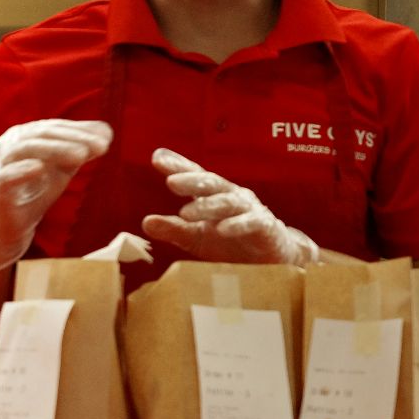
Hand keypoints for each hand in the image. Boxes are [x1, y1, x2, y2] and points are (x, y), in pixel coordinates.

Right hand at [0, 119, 112, 270]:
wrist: (10, 224)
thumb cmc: (36, 191)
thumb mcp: (62, 168)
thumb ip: (80, 150)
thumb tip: (107, 132)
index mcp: (24, 135)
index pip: (54, 127)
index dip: (80, 131)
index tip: (107, 139)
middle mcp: (8, 144)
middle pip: (42, 134)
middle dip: (73, 138)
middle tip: (101, 146)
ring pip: (25, 149)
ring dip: (55, 150)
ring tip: (81, 156)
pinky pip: (7, 176)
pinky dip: (23, 170)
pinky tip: (40, 168)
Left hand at [141, 149, 318, 264]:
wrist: (272, 260)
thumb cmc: (231, 244)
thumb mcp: (197, 238)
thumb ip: (173, 229)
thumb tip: (145, 222)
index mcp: (214, 195)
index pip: (195, 176)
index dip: (178, 166)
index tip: (157, 157)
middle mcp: (232, 197)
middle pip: (211, 184)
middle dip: (192, 181)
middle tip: (171, 182)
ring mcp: (251, 210)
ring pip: (229, 202)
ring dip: (208, 206)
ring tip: (187, 213)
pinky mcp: (266, 228)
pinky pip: (253, 223)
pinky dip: (238, 225)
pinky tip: (222, 229)